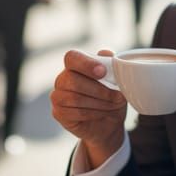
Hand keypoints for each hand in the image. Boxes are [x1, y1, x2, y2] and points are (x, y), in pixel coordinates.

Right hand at [50, 49, 126, 166]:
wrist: (109, 121)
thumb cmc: (111, 96)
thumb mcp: (117, 80)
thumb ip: (111, 64)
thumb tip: (106, 54)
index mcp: (75, 65)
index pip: (72, 57)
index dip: (86, 64)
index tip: (103, 72)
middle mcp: (63, 78)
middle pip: (73, 80)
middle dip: (100, 90)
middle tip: (118, 96)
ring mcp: (58, 96)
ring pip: (74, 98)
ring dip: (99, 103)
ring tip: (113, 105)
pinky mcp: (59, 113)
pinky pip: (75, 113)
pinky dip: (94, 113)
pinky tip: (102, 112)